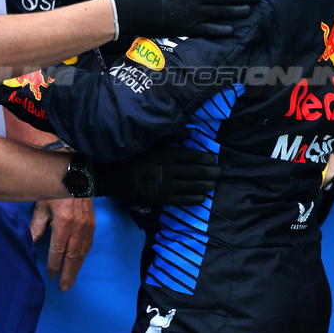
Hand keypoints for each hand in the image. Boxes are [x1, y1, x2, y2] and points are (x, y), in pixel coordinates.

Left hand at [30, 197, 94, 290]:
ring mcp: (87, 226)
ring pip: (82, 253)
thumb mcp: (42, 206)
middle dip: (68, 274)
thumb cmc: (54, 190)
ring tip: (71, 281)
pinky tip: (79, 264)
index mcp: (64, 223)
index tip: (51, 275)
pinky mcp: (92, 224)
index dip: (54, 264)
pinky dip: (83, 257)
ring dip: (76, 269)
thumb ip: (37, 227)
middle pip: (73, 256)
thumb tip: (30, 244)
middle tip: (64, 288)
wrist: (76, 176)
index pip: (58, 250)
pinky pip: (88, 245)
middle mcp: (78, 228)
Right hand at [92, 143, 219, 205]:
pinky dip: (195, 199)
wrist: (113, 176)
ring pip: (193, 186)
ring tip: (214, 184)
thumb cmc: (131, 156)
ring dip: (207, 185)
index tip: (213, 159)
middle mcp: (170, 170)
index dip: (206, 158)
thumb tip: (190, 132)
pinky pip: (183, 200)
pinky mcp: (162, 199)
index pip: (193, 156)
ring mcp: (167, 186)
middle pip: (197, 172)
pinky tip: (202, 198)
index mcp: (168, 154)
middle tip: (221, 172)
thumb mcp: (150, 143)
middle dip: (212, 173)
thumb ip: (171, 137)